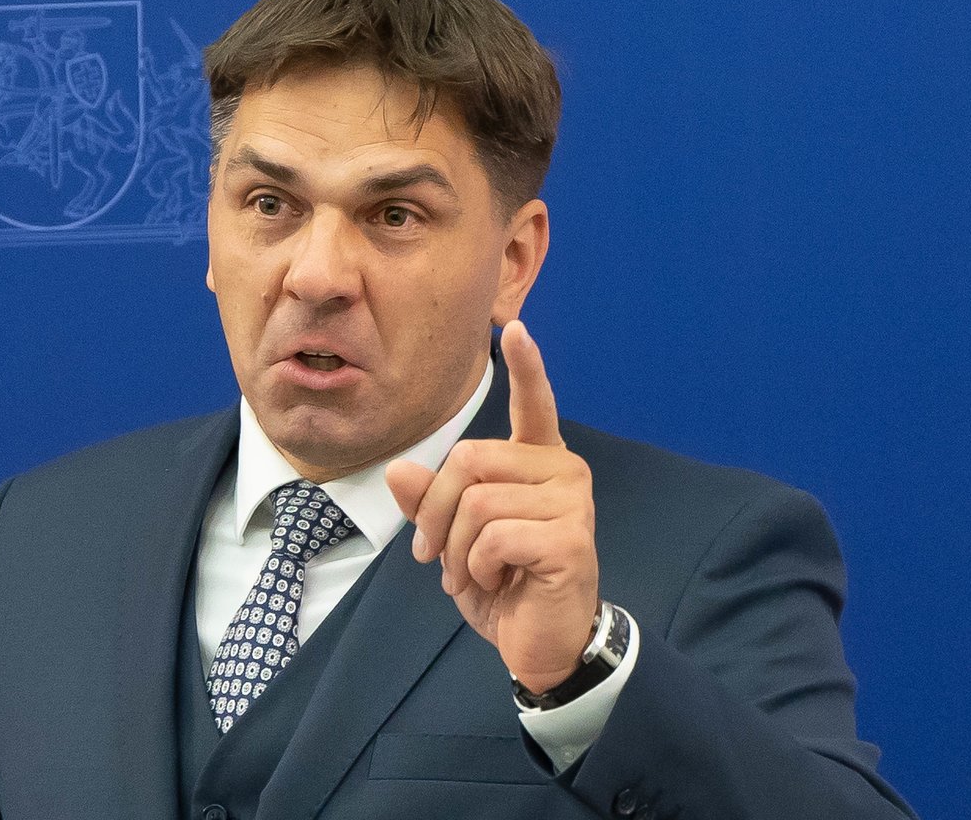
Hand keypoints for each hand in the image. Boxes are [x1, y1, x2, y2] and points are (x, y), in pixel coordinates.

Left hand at [386, 320, 598, 693]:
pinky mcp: (570, 538)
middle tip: (439, 557)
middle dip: (437, 513)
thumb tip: (398, 470)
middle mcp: (562, 471)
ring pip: (476, 501)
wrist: (542, 644)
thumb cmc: (503, 584)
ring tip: (477, 575)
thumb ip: (430, 502)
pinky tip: (500, 583)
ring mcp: (571, 502)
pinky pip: (493, 536)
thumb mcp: (453, 541)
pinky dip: (478, 568)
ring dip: (458, 550)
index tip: (516, 327)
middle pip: (469, 459)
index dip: (526, 367)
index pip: (535, 405)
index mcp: (538, 462)